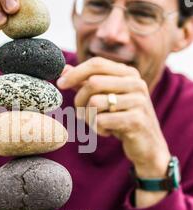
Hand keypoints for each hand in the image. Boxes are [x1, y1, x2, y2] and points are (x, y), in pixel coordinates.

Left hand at [57, 57, 170, 179]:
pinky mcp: (136, 120)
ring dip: (88, 117)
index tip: (60, 83)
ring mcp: (138, 101)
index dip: (75, 73)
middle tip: (81, 113)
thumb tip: (64, 69)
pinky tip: (107, 132)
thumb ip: (86, 83)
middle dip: (79, 100)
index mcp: (128, 73)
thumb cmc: (122, 118)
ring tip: (97, 123)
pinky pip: (102, 121)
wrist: (148, 145)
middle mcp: (136, 83)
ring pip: (95, 103)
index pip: (96, 64)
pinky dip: (98, 129)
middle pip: (93, 82)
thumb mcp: (105, 98)